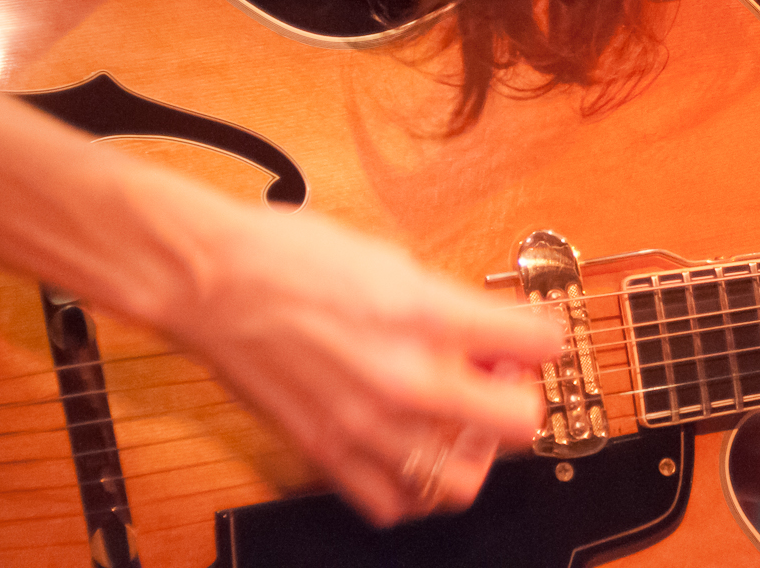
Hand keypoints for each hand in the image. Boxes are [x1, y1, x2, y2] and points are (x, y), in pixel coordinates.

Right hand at [138, 171, 564, 526]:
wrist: (211, 281)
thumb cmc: (290, 257)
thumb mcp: (392, 260)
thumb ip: (450, 303)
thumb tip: (491, 329)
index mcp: (426, 314)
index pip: (538, 342)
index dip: (548, 338)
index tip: (538, 337)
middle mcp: (404, 377)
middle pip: (521, 423)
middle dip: (523, 398)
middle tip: (502, 379)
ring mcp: (366, 425)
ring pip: (462, 482)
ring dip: (474, 452)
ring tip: (459, 421)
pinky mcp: (328, 453)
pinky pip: (394, 503)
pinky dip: (412, 485)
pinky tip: (408, 449)